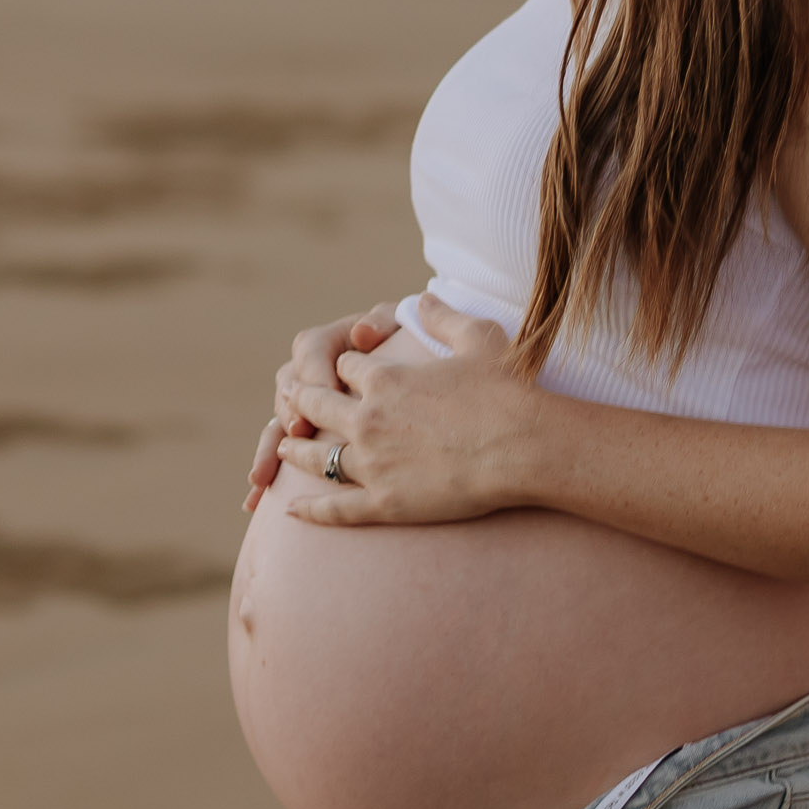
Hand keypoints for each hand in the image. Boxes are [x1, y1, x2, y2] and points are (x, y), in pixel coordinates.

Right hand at [242, 304, 401, 511]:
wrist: (424, 376)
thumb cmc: (416, 346)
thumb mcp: (405, 327)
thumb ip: (384, 323)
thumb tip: (361, 333)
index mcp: (334, 340)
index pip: (312, 348)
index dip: (316, 369)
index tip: (331, 390)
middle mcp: (312, 371)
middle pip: (290, 386)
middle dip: (291, 409)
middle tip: (301, 429)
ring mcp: (307, 405)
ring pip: (279, 422)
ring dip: (269, 448)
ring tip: (263, 475)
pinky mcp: (308, 434)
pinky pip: (283, 452)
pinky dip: (267, 472)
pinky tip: (254, 500)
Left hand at [280, 295, 541, 525]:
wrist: (524, 448)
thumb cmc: (507, 390)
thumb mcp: (478, 337)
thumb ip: (442, 316)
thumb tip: (422, 298)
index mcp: (385, 379)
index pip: (344, 366)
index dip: (343, 366)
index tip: (343, 370)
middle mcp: (368, 419)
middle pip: (317, 405)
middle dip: (303, 399)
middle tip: (292, 400)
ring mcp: (373, 464)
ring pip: (317, 456)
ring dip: (295, 449)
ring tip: (284, 447)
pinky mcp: (386, 503)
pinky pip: (337, 508)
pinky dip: (311, 511)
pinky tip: (292, 510)